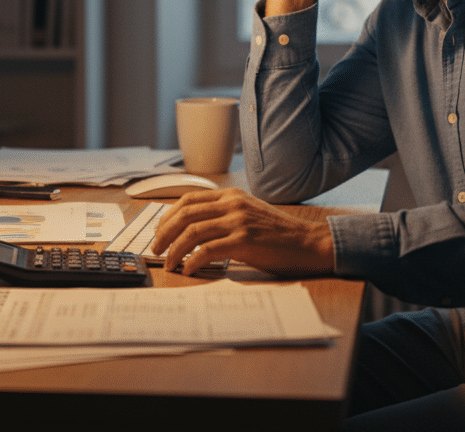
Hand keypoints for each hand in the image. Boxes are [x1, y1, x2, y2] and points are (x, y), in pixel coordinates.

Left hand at [150, 188, 334, 276]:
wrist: (307, 242)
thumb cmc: (278, 234)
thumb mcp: (249, 213)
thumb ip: (225, 214)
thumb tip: (194, 228)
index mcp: (231, 195)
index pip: (189, 199)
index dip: (168, 216)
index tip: (160, 231)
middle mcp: (232, 204)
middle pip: (185, 214)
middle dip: (164, 233)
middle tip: (156, 249)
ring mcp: (238, 221)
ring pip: (192, 232)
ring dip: (174, 249)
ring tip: (168, 263)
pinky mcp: (244, 241)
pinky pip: (208, 249)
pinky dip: (193, 261)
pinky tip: (188, 269)